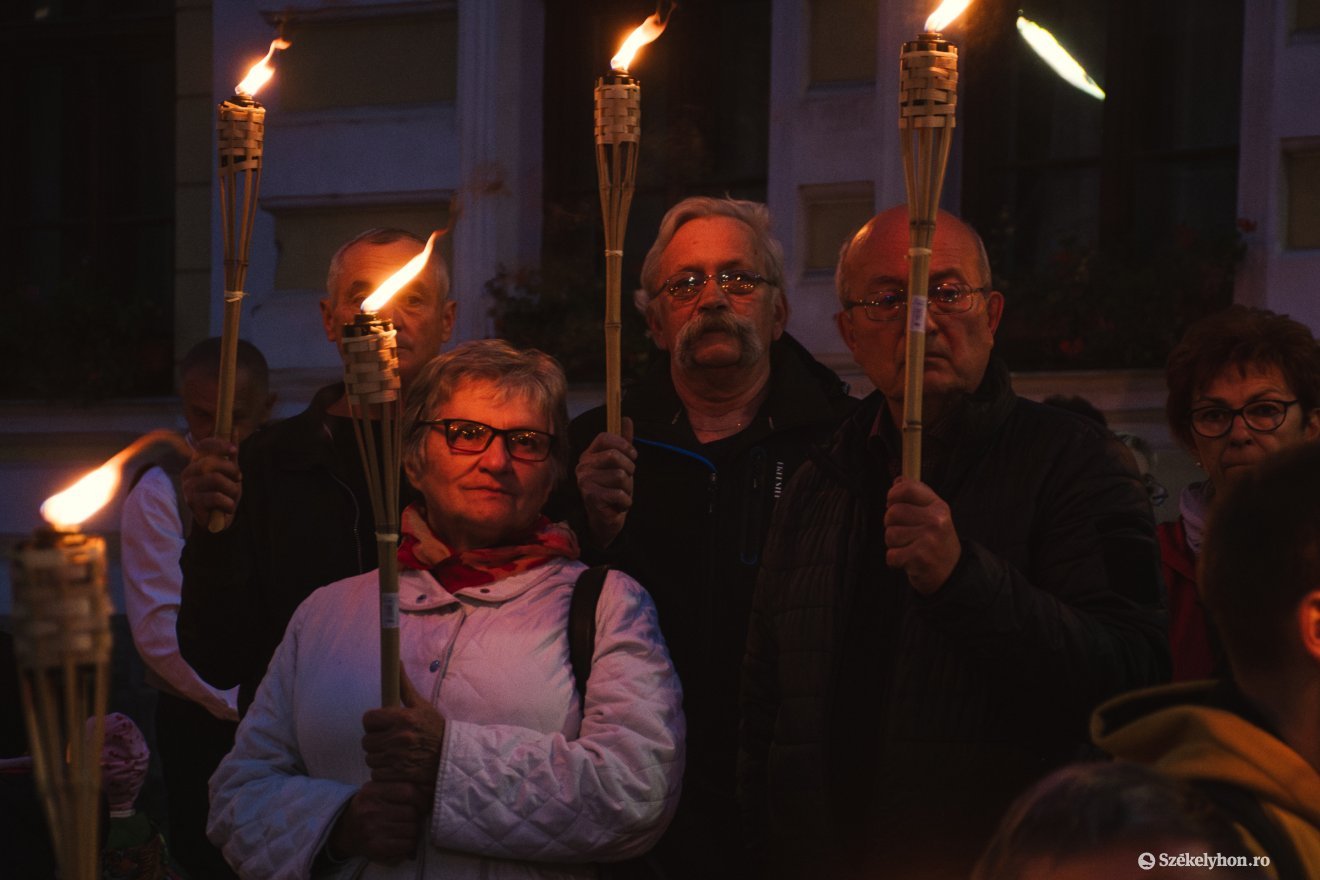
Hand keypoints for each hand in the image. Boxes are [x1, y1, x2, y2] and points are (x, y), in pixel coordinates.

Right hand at [180, 436, 241, 527]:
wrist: (219, 521)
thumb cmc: (224, 493)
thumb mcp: (231, 472)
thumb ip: (231, 454)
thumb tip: (234, 428)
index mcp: (197, 462)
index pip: (203, 445)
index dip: (219, 444)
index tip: (234, 450)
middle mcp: (189, 473)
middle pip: (210, 462)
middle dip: (231, 470)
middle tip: (238, 479)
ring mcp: (188, 488)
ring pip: (215, 479)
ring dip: (232, 488)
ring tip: (232, 496)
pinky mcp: (192, 503)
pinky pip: (215, 497)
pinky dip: (228, 503)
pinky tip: (227, 508)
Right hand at [327, 780, 423, 862]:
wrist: (345, 832)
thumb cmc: (368, 808)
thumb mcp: (376, 790)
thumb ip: (397, 788)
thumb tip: (429, 794)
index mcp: (372, 791)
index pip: (408, 791)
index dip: (421, 799)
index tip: (423, 804)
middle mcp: (370, 809)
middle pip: (412, 813)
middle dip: (417, 817)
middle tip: (412, 819)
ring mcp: (372, 830)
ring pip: (413, 830)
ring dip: (414, 831)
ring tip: (406, 829)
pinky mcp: (375, 848)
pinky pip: (407, 845)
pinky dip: (410, 844)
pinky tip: (403, 840)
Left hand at [361, 667, 445, 811]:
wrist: (453, 758)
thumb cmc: (435, 730)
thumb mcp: (422, 706)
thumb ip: (403, 686)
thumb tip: (396, 662)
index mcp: (403, 718)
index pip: (368, 719)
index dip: (373, 722)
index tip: (381, 725)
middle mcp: (399, 737)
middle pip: (366, 741)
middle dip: (375, 740)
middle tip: (389, 740)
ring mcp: (398, 758)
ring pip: (370, 758)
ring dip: (379, 757)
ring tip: (394, 754)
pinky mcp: (398, 775)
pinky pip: (376, 774)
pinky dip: (383, 772)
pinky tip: (396, 767)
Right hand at [575, 418, 635, 547]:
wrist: (606, 520)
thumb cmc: (613, 489)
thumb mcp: (620, 464)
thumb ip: (623, 442)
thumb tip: (626, 419)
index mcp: (589, 454)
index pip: (605, 437)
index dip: (623, 444)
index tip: (632, 456)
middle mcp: (583, 466)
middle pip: (615, 455)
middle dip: (629, 469)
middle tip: (625, 481)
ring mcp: (585, 481)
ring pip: (620, 476)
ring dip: (627, 488)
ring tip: (619, 494)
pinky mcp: (591, 497)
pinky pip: (620, 494)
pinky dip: (625, 502)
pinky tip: (618, 505)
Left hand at [883, 476, 960, 593]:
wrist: (952, 573)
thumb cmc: (936, 540)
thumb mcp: (934, 515)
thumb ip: (916, 497)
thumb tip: (898, 480)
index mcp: (938, 506)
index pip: (907, 488)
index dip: (893, 494)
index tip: (891, 502)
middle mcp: (936, 521)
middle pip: (892, 513)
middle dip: (891, 524)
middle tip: (905, 533)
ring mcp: (929, 540)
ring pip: (890, 534)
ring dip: (894, 544)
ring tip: (909, 547)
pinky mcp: (920, 558)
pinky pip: (890, 555)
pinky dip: (894, 561)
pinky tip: (908, 561)